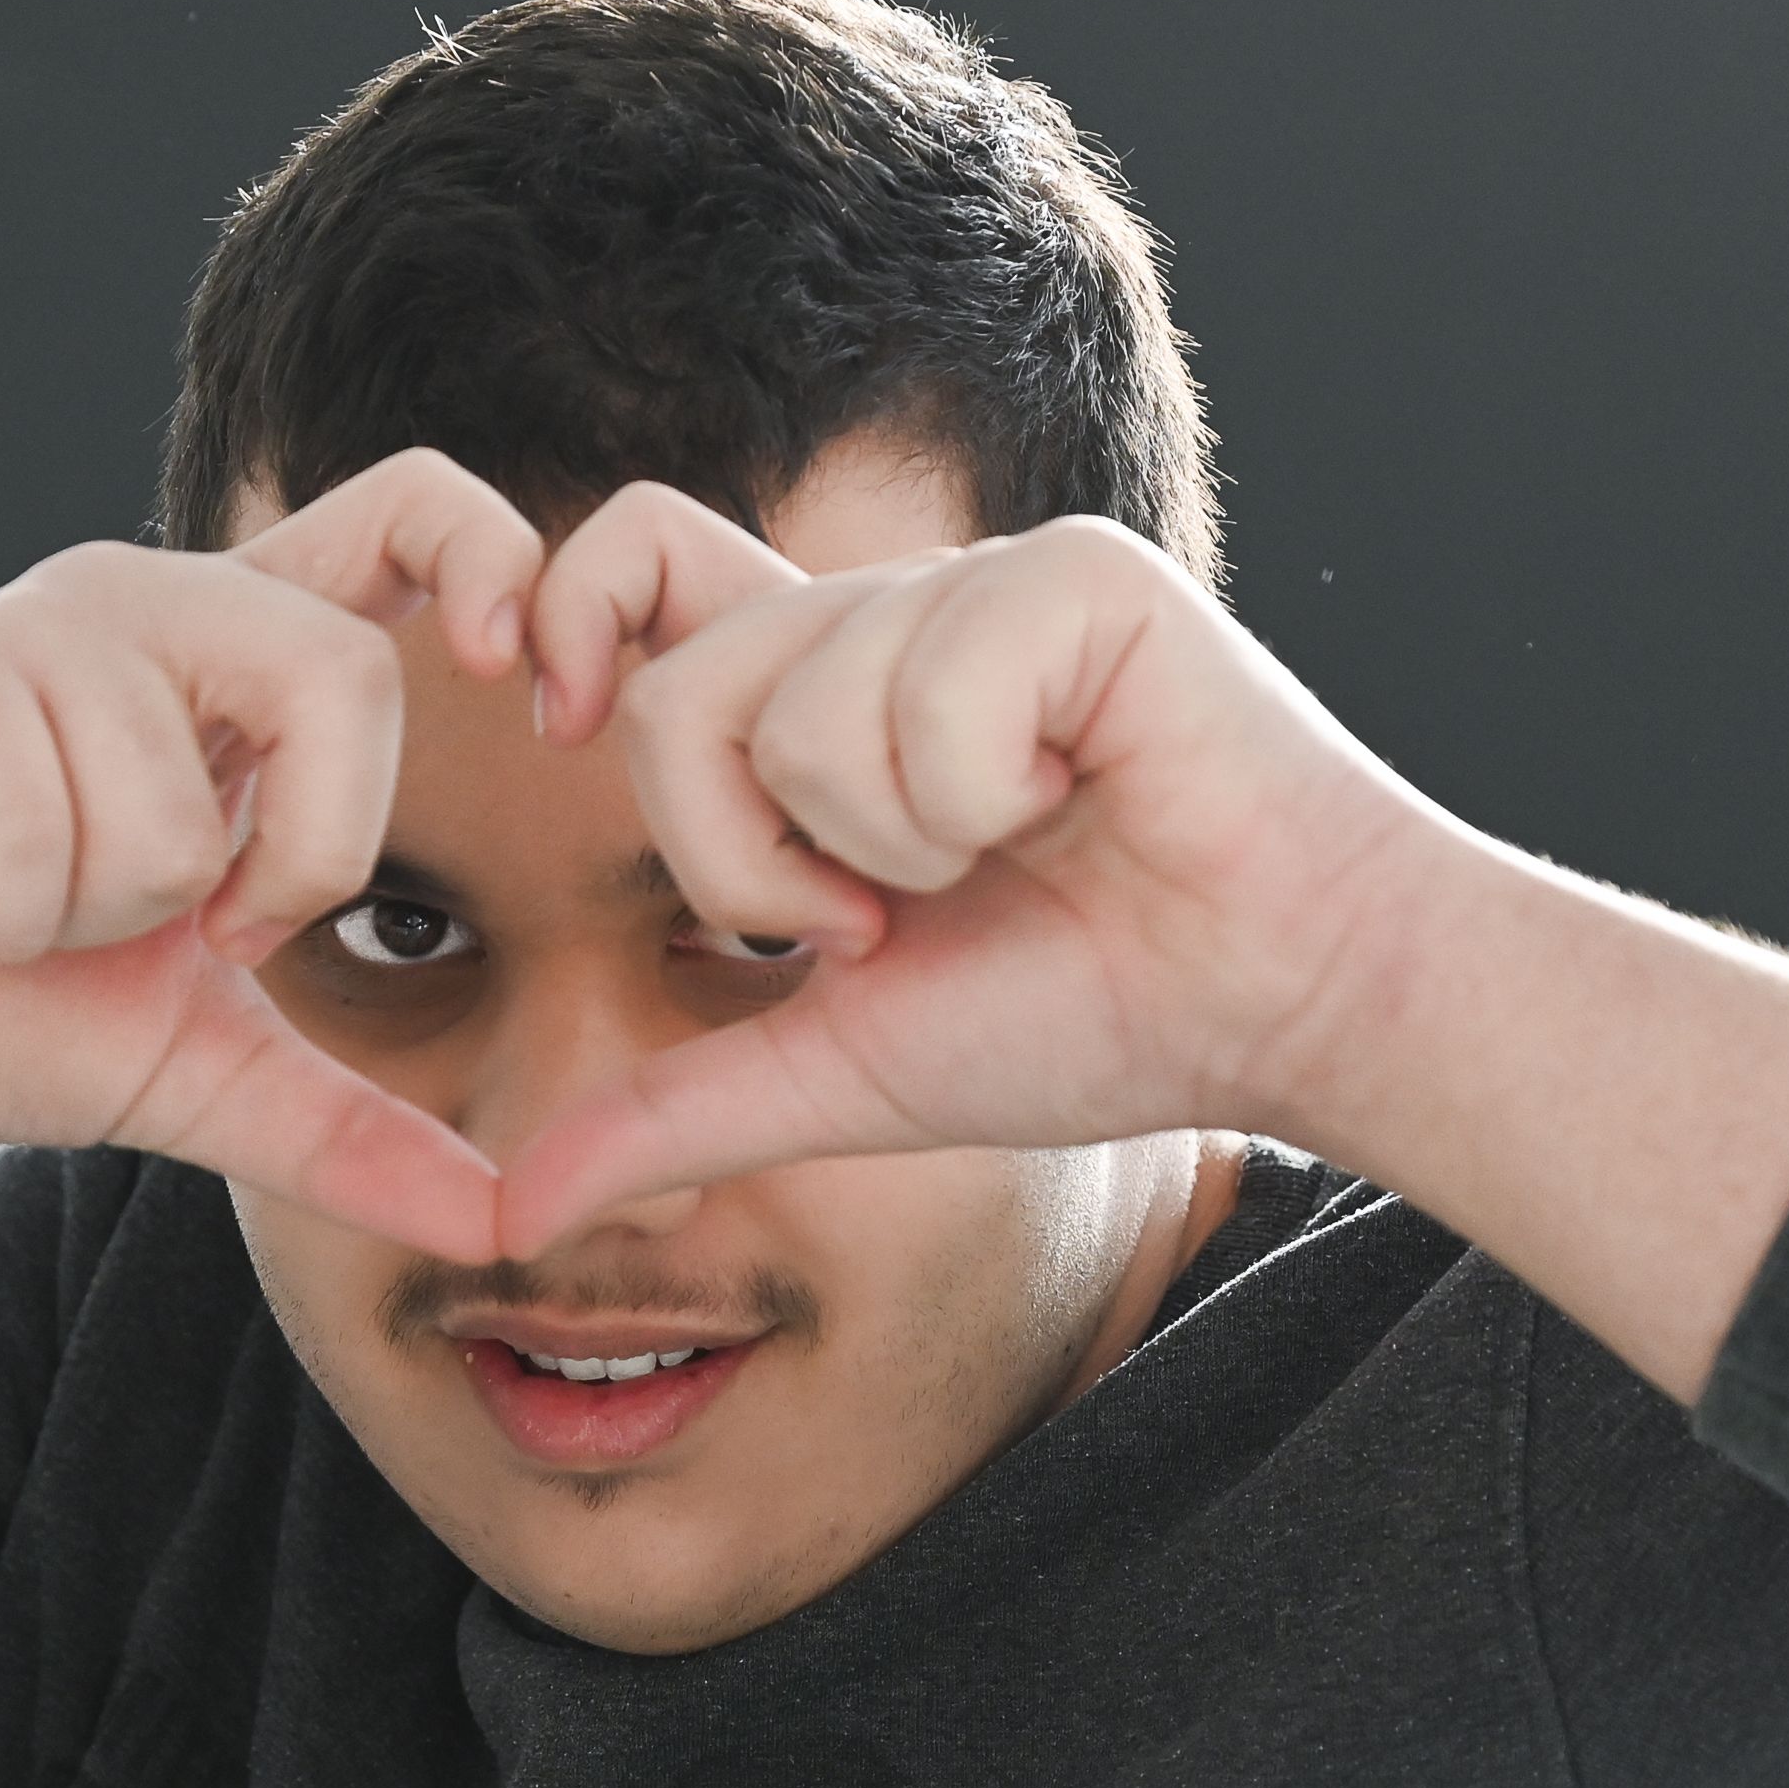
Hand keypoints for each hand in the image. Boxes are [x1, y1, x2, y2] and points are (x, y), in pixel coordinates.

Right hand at [0, 451, 541, 1354]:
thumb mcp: (202, 1078)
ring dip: (93, 916)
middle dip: (284, 859)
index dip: (491, 557)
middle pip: (334, 670)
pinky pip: (33, 824)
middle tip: (188, 923)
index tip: (519, 681)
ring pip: (171, 798)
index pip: (410, 515)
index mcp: (242, 663)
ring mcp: (29, 624)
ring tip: (17, 907)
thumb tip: (511, 1225)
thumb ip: (355, 1136)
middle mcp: (152, 608)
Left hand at [498, 490, 1428, 1251]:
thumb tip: (505, 1210)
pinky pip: (932, 684)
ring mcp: (979, 584)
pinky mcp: (1073, 577)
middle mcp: (888, 618)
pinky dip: (991, 794)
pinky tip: (1087, 800)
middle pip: (678, 687)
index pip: (636, 584)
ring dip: (899, 845)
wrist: (1283, 1006)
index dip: (574, 632)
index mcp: (823, 696)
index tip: (562, 726)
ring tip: (1017, 855)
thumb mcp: (842, 1068)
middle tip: (880, 917)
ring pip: (803, 704)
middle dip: (749, 863)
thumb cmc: (1091, 1017)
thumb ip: (675, 1111)